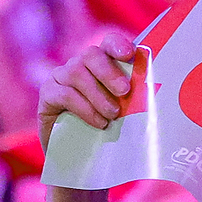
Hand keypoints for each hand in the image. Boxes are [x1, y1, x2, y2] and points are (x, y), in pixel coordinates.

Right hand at [37, 29, 135, 148]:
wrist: (77, 157)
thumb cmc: (106, 131)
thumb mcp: (122, 113)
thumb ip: (132, 99)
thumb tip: (153, 97)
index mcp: (100, 64)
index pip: (108, 43)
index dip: (117, 44)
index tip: (129, 54)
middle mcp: (78, 65)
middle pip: (90, 54)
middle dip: (109, 72)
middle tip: (125, 91)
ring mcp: (60, 77)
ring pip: (76, 72)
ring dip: (98, 94)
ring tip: (113, 114)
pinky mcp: (48, 94)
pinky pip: (65, 94)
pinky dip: (85, 108)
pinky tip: (99, 122)